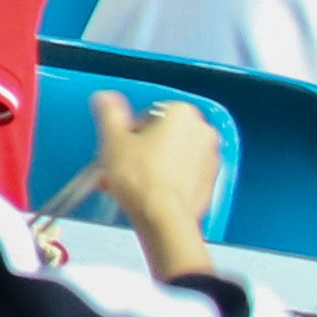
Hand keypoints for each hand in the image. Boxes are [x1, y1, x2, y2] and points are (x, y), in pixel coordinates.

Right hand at [80, 87, 220, 269]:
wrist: (164, 219)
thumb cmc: (139, 178)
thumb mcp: (113, 140)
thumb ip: (109, 112)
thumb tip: (105, 97)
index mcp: (181, 112)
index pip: (149, 114)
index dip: (129, 132)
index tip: (118, 149)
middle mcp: (202, 130)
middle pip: (163, 135)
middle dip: (140, 150)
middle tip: (120, 168)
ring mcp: (210, 157)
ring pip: (173, 155)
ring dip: (151, 165)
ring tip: (129, 186)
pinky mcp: (211, 182)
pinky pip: (184, 174)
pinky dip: (168, 180)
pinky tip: (148, 195)